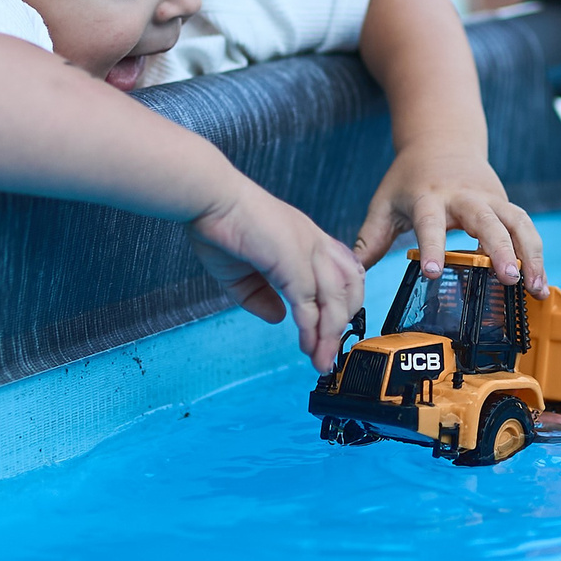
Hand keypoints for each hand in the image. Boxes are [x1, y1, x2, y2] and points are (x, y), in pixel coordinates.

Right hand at [189, 182, 365, 370]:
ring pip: (334, 300)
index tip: (332, 329)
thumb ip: (261, 297)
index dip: (344, 302)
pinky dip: (312, 329)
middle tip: (330, 351)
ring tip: (321, 360)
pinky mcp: (293, 262)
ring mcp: (308, 250)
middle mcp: (316, 242)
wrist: (209, 200)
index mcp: (308, 239)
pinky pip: (310, 304)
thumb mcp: (242, 273)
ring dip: (329, 335)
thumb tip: (279, 319)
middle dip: (344, 322)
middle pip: (351, 287)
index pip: (345, 272)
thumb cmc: (220, 225)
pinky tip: (307, 346)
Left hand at [352, 146, 546, 293]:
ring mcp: (490, 199)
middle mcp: (464, 197)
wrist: (441, 141)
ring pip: (517, 222)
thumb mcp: (384, 203)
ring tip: (537, 289)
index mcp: (428, 197)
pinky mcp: (506, 205)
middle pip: (486, 221)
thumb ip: (370, 238)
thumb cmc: (409, 178)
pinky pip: (526, 228)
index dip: (433, 246)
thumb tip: (352, 274)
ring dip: (531, 254)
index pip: (430, 222)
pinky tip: (539, 282)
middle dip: (500, 249)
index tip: (434, 273)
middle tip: (510, 278)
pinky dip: (536, 253)